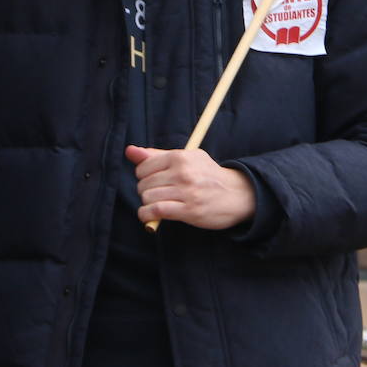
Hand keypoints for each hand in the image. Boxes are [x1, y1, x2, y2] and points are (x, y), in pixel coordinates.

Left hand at [126, 145, 255, 229]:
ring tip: (157, 204)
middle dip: (145, 191)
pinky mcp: (188, 210)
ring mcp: (186, 192)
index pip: (144, 167)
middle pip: (144, 183)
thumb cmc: (207, 175)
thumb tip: (129, 151)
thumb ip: (156, 155)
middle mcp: (183, 173)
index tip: (152, 180)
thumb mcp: (187, 158)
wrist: (236, 194)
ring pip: (148, 198)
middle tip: (158, 193)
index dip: (143, 176)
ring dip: (147, 204)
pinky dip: (147, 215)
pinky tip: (150, 216)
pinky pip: (155, 212)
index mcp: (181, 157)